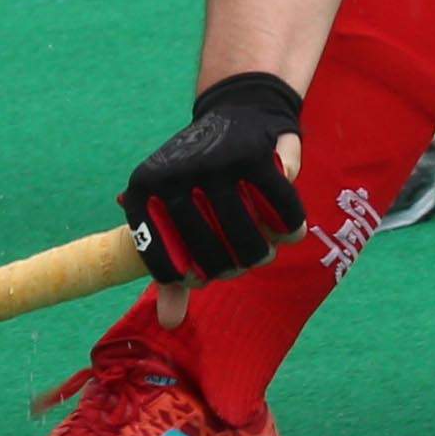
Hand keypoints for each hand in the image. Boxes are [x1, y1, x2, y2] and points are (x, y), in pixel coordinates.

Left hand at [122, 73, 308, 284]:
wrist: (236, 112)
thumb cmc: (200, 180)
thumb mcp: (175, 214)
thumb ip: (172, 267)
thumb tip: (169, 323)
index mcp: (142, 189)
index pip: (159, 257)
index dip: (184, 278)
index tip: (201, 278)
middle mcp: (173, 174)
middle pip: (207, 250)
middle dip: (228, 268)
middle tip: (239, 266)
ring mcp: (214, 163)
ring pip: (246, 234)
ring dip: (260, 254)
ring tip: (261, 255)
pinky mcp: (254, 155)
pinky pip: (280, 207)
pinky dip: (290, 227)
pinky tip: (292, 235)